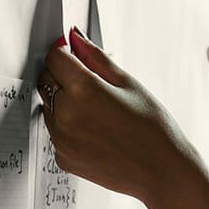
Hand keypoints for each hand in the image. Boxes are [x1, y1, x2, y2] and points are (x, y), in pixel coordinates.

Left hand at [39, 28, 208, 208]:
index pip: (54, 57)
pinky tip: (97, 130)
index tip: (75, 54)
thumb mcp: (129, 84)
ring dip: (65, 102)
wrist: (162, 171)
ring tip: (99, 112)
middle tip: (94, 85)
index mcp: (83, 90)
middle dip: (63, 75)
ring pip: (49, 106)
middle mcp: (65, 114)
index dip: (65, 52)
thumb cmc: (153, 127)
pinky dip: (69, 126)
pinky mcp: (62, 157)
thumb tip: (75, 37)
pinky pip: (56, 131)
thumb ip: (96, 58)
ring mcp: (60, 139)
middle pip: (46, 80)